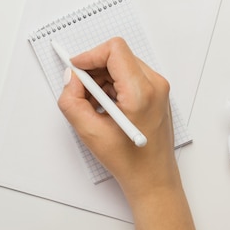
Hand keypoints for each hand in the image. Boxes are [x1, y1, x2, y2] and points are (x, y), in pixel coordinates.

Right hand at [57, 37, 196, 229]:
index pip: (114, 50)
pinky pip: (129, 75)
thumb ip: (72, 100)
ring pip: (122, 65)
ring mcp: (158, 88)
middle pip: (117, 56)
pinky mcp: (157, 93)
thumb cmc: (130, 161)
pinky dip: (112, 85)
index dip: (90, 55)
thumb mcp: (89, 132)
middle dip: (94, 69)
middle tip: (80, 90)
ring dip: (102, 79)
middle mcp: (154, 85)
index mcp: (141, 92)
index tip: (76, 68)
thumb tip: (71, 78)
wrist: (153, 179)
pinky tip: (105, 108)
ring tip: (94, 105)